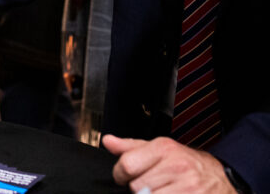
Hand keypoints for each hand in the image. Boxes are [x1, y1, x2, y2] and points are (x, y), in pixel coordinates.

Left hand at [103, 135, 234, 192]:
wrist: (222, 177)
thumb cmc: (187, 163)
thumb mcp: (159, 149)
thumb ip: (131, 147)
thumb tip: (107, 141)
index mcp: (164, 148)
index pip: (126, 165)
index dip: (120, 174)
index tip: (125, 176)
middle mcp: (176, 166)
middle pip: (136, 187)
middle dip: (139, 189)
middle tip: (151, 185)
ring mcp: (187, 187)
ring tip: (161, 191)